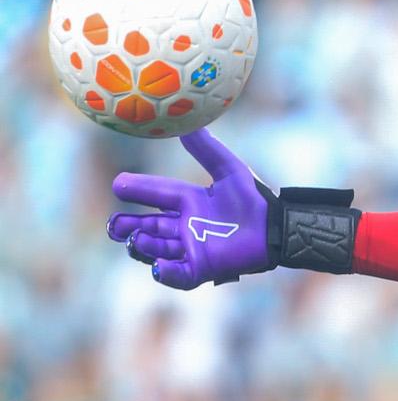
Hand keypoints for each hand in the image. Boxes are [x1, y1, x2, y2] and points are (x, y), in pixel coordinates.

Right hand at [107, 129, 274, 288]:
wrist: (278, 225)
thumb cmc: (255, 198)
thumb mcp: (229, 170)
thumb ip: (207, 149)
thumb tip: (187, 125)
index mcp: (188, 201)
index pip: (156, 194)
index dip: (137, 190)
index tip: (117, 184)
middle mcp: (186, 225)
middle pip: (148, 227)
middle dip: (129, 226)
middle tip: (115, 225)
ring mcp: (193, 248)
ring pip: (158, 249)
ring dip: (144, 246)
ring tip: (138, 238)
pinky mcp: (204, 268)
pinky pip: (180, 275)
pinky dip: (167, 273)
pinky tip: (159, 267)